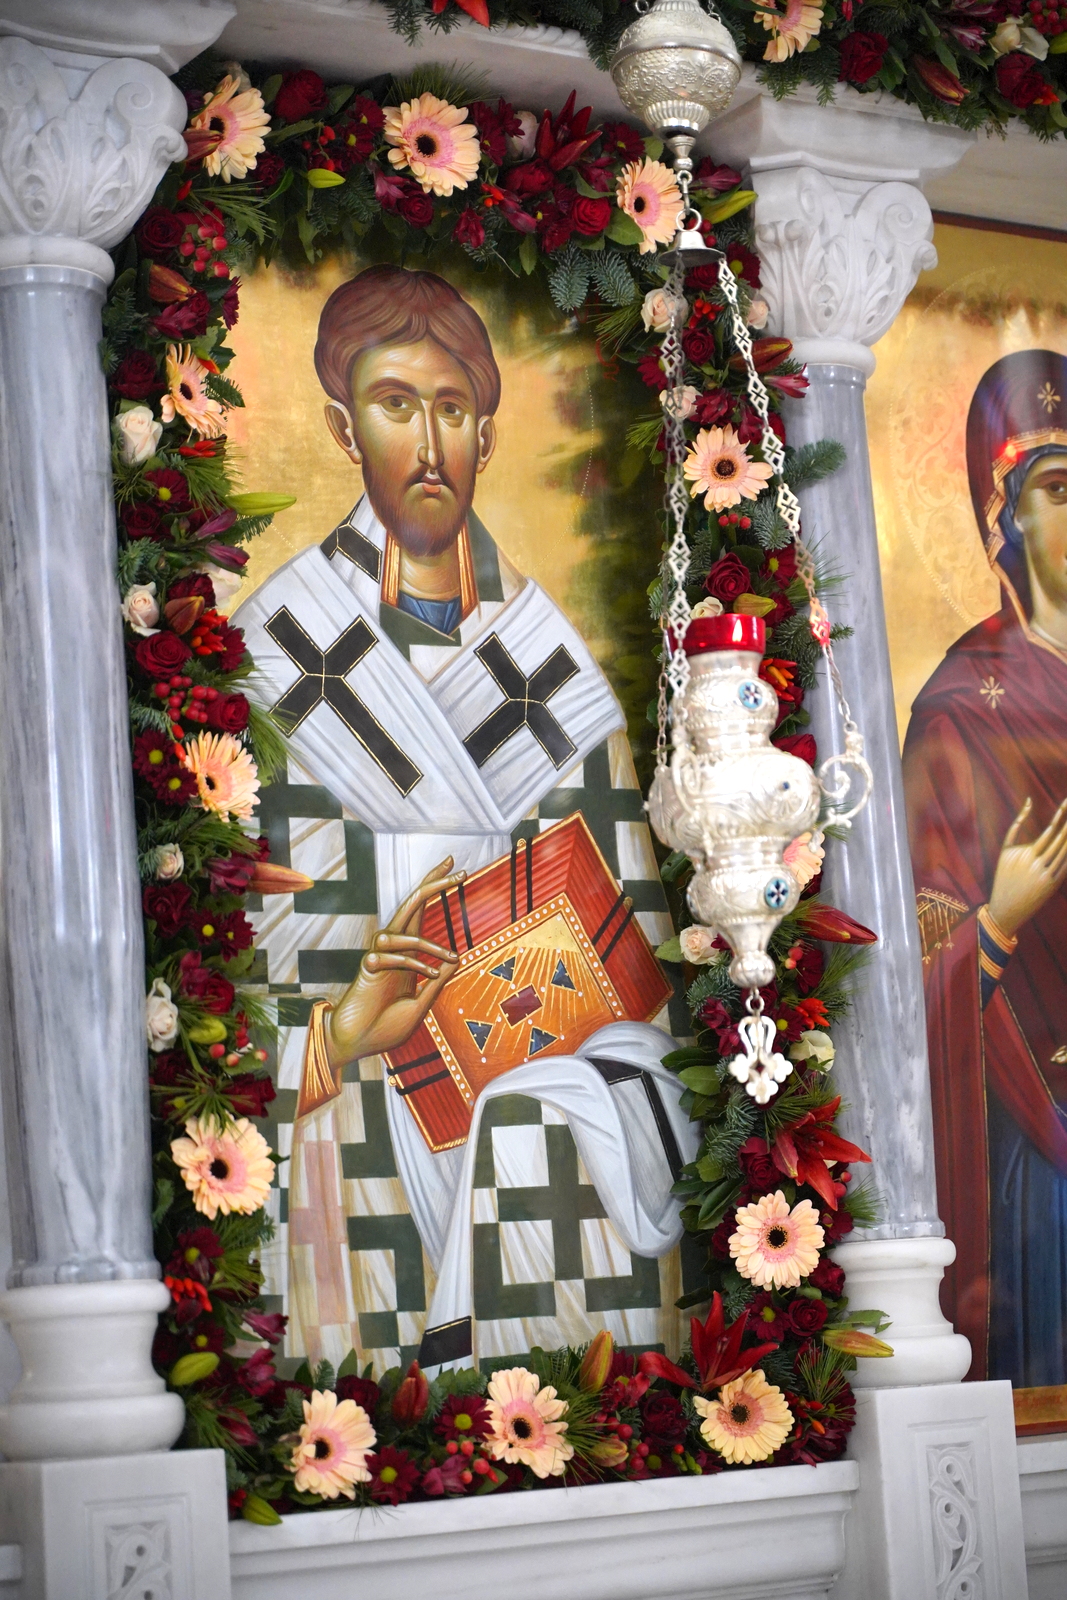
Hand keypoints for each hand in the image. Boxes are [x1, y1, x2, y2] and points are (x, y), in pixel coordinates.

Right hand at [328, 857, 462, 1065]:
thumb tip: (457, 959)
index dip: (435, 890)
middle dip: (432, 883)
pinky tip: (428, 977)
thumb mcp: (420, 1006)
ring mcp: (379, 957)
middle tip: (453, 864)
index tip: (458, 871)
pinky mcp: (367, 968)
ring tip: (451, 957)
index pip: (421, 914)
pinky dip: (413, 964)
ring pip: (401, 930)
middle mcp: (393, 950)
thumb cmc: (385, 1029)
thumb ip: (436, 984)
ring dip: (429, 943)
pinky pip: (390, 956)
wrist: (357, 1047)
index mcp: (407, 955)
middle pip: (411, 905)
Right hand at [988, 796, 1066, 939]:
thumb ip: (1017, 824)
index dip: (1060, 817)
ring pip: (1065, 853)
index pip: (1048, 831)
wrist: (1006, 906)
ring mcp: (1047, 875)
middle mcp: (1038, 863)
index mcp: (1026, 853)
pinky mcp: (1053, 885)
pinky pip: (1066, 866)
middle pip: (1060, 840)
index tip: (1066, 804)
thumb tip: (1029, 801)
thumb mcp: (1006, 850)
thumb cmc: (1004, 875)